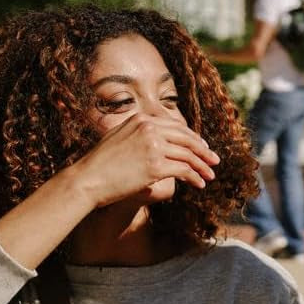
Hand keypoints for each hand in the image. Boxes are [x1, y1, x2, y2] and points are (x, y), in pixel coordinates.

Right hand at [70, 112, 219, 208]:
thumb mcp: (117, 138)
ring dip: (202, 166)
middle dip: (203, 150)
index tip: (202, 147)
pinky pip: (183, 170)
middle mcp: (149, 128)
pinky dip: (194, 177)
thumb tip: (152, 140)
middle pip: (186, 138)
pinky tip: (200, 183)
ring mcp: (153, 146)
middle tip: (214, 160)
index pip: (175, 126)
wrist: (88, 178)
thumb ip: (136, 135)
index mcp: (141, 119)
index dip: (192, 137)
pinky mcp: (155, 166)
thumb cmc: (99, 164)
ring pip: (188, 155)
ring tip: (211, 175)